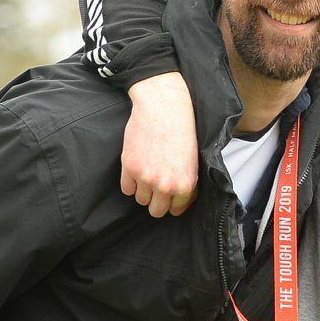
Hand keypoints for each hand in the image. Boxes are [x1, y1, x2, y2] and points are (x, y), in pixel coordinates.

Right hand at [121, 72, 198, 216]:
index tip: (170, 193)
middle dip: (157, 201)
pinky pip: (126, 189)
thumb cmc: (182, 132)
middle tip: (157, 186)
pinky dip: (130, 182)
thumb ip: (187, 185)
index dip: (172, 201)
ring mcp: (145, 178)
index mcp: (185, 186)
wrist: (164, 109)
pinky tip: (137, 167)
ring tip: (148, 171)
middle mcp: (165, 186)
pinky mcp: (129, 168)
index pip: (176, 210)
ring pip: (140, 200)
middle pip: (156, 211)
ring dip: (143, 189)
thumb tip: (179, 204)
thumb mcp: (193, 162)